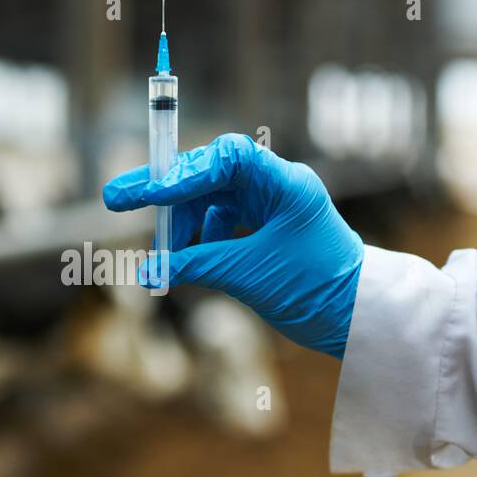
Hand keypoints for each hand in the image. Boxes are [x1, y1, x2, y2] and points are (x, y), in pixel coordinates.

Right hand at [102, 133, 362, 357]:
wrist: (360, 319)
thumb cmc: (318, 290)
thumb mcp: (249, 275)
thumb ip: (196, 265)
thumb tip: (147, 271)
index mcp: (285, 183)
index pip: (226, 157)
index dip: (184, 171)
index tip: (150, 194)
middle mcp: (276, 186)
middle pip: (207, 174)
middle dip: (163, 191)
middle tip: (115, 199)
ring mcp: (270, 206)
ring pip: (208, 201)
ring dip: (180, 225)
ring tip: (162, 256)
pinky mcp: (264, 229)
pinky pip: (220, 224)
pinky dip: (198, 242)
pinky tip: (184, 262)